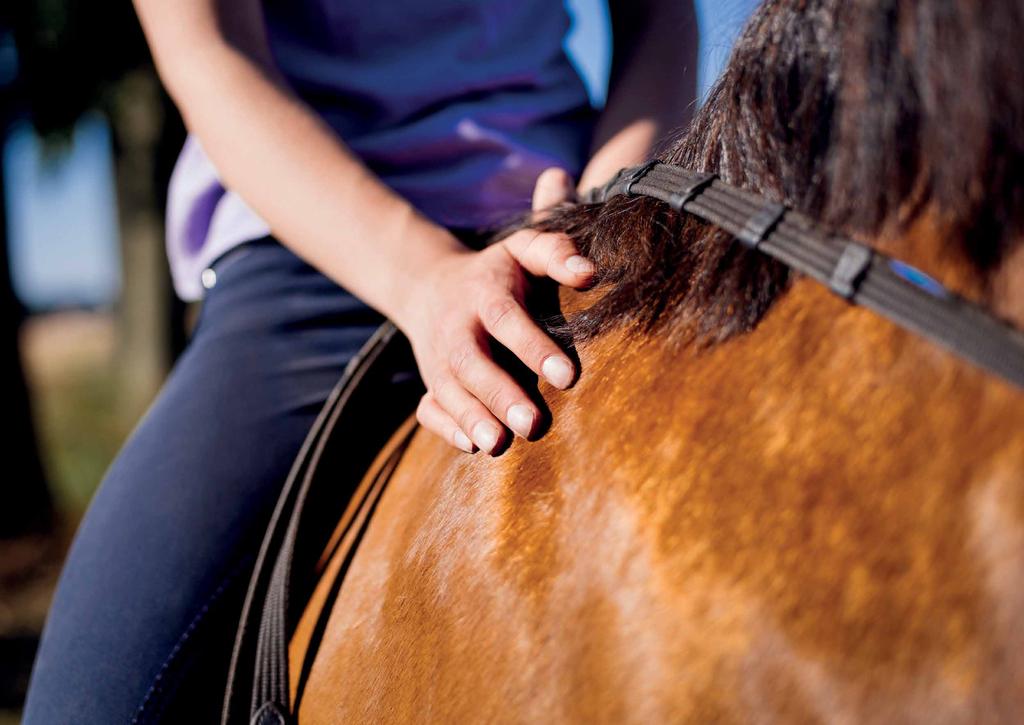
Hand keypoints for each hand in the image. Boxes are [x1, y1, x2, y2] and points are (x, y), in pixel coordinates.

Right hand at [400, 168, 592, 453]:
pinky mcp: (430, 382)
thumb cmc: (499, 273)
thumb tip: (591, 275)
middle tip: (534, 425)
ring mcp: (439, 357)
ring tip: (499, 445)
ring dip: (471, 418)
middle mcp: (457, 327)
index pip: (506, 319)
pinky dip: (444, 427)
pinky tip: (472, 446)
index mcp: (484, 292)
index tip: (568, 377)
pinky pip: (428, 407)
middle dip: (500, 394)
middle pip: (472, 362)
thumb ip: (557, 253)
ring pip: (448, 389)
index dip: (533, 347)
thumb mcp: (524, 249)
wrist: (430, 285)